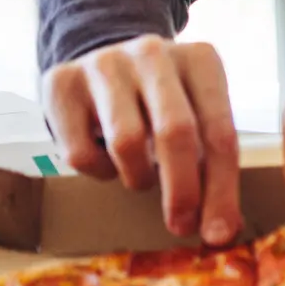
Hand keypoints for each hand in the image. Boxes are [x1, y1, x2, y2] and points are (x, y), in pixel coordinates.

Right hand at [41, 35, 242, 244]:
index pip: (219, 131)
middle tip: (181, 226)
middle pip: (175, 133)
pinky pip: (80, 152)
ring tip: (142, 178)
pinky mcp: (62, 82)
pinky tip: (108, 160)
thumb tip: (222, 226)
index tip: (218, 232)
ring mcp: (105, 64)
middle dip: (182, 191)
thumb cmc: (161, 98)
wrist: (103, 57)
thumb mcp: (196, 109)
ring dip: (138, 177)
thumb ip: (211, 155)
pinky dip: (98, 172)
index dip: (221, 187)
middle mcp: (154, 53)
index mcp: (201, 59)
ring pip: (126, 143)